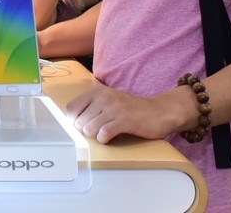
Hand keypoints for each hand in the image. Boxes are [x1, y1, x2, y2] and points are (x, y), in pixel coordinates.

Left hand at [67, 79, 192, 143]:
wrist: (160, 111)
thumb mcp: (108, 101)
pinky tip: (111, 137)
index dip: (74, 121)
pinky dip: (105, 139)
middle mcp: (103, 97)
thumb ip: (90, 106)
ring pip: (89, 129)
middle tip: (101, 129)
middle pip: (79, 122)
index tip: (84, 125)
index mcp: (96, 91)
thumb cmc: (131, 109)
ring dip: (96, 136)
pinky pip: (104, 134)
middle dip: (88, 130)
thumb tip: (71, 121)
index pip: (71, 109)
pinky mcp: (125, 120)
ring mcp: (114, 108)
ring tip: (107, 132)